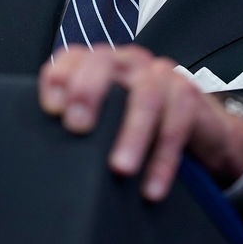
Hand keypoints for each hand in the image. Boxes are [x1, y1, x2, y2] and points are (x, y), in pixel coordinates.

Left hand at [38, 45, 242, 199]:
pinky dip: (163, 159)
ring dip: (132, 133)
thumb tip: (45, 154)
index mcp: (102, 65)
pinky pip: (177, 122)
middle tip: (78, 127)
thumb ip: (82, 123)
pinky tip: (151, 186)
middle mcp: (128, 63)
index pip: (73, 57)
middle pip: (104, 62)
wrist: (197, 128)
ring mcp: (160, 74)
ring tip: (120, 168)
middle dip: (88, 92)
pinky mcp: (188, 94)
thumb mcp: (107, 119)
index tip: (52, 109)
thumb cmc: (141, 124)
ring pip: (146, 94)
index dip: (59, 76)